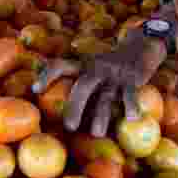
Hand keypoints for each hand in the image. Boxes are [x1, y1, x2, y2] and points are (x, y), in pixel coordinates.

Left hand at [33, 32, 167, 136]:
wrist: (142, 44)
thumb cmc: (112, 66)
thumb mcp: (93, 66)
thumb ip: (79, 81)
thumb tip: (58, 106)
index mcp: (83, 65)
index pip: (60, 66)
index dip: (47, 76)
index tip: (35, 90)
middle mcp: (97, 68)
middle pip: (82, 86)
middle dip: (75, 106)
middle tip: (69, 127)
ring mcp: (115, 74)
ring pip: (106, 96)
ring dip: (101, 115)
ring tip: (97, 133)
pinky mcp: (133, 78)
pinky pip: (130, 94)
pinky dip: (130, 105)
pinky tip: (130, 118)